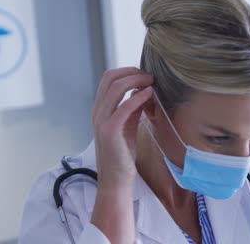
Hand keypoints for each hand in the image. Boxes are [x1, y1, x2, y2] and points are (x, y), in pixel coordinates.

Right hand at [92, 67, 153, 186]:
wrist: (116, 179)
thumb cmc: (123, 153)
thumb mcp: (128, 124)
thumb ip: (133, 107)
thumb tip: (144, 90)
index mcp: (100, 109)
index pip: (109, 78)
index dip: (127, 71)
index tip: (144, 74)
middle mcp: (98, 111)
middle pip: (111, 78)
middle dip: (132, 72)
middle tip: (150, 75)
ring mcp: (102, 120)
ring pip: (116, 88)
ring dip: (136, 80)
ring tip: (151, 82)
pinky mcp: (110, 131)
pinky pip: (124, 106)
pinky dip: (138, 96)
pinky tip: (149, 94)